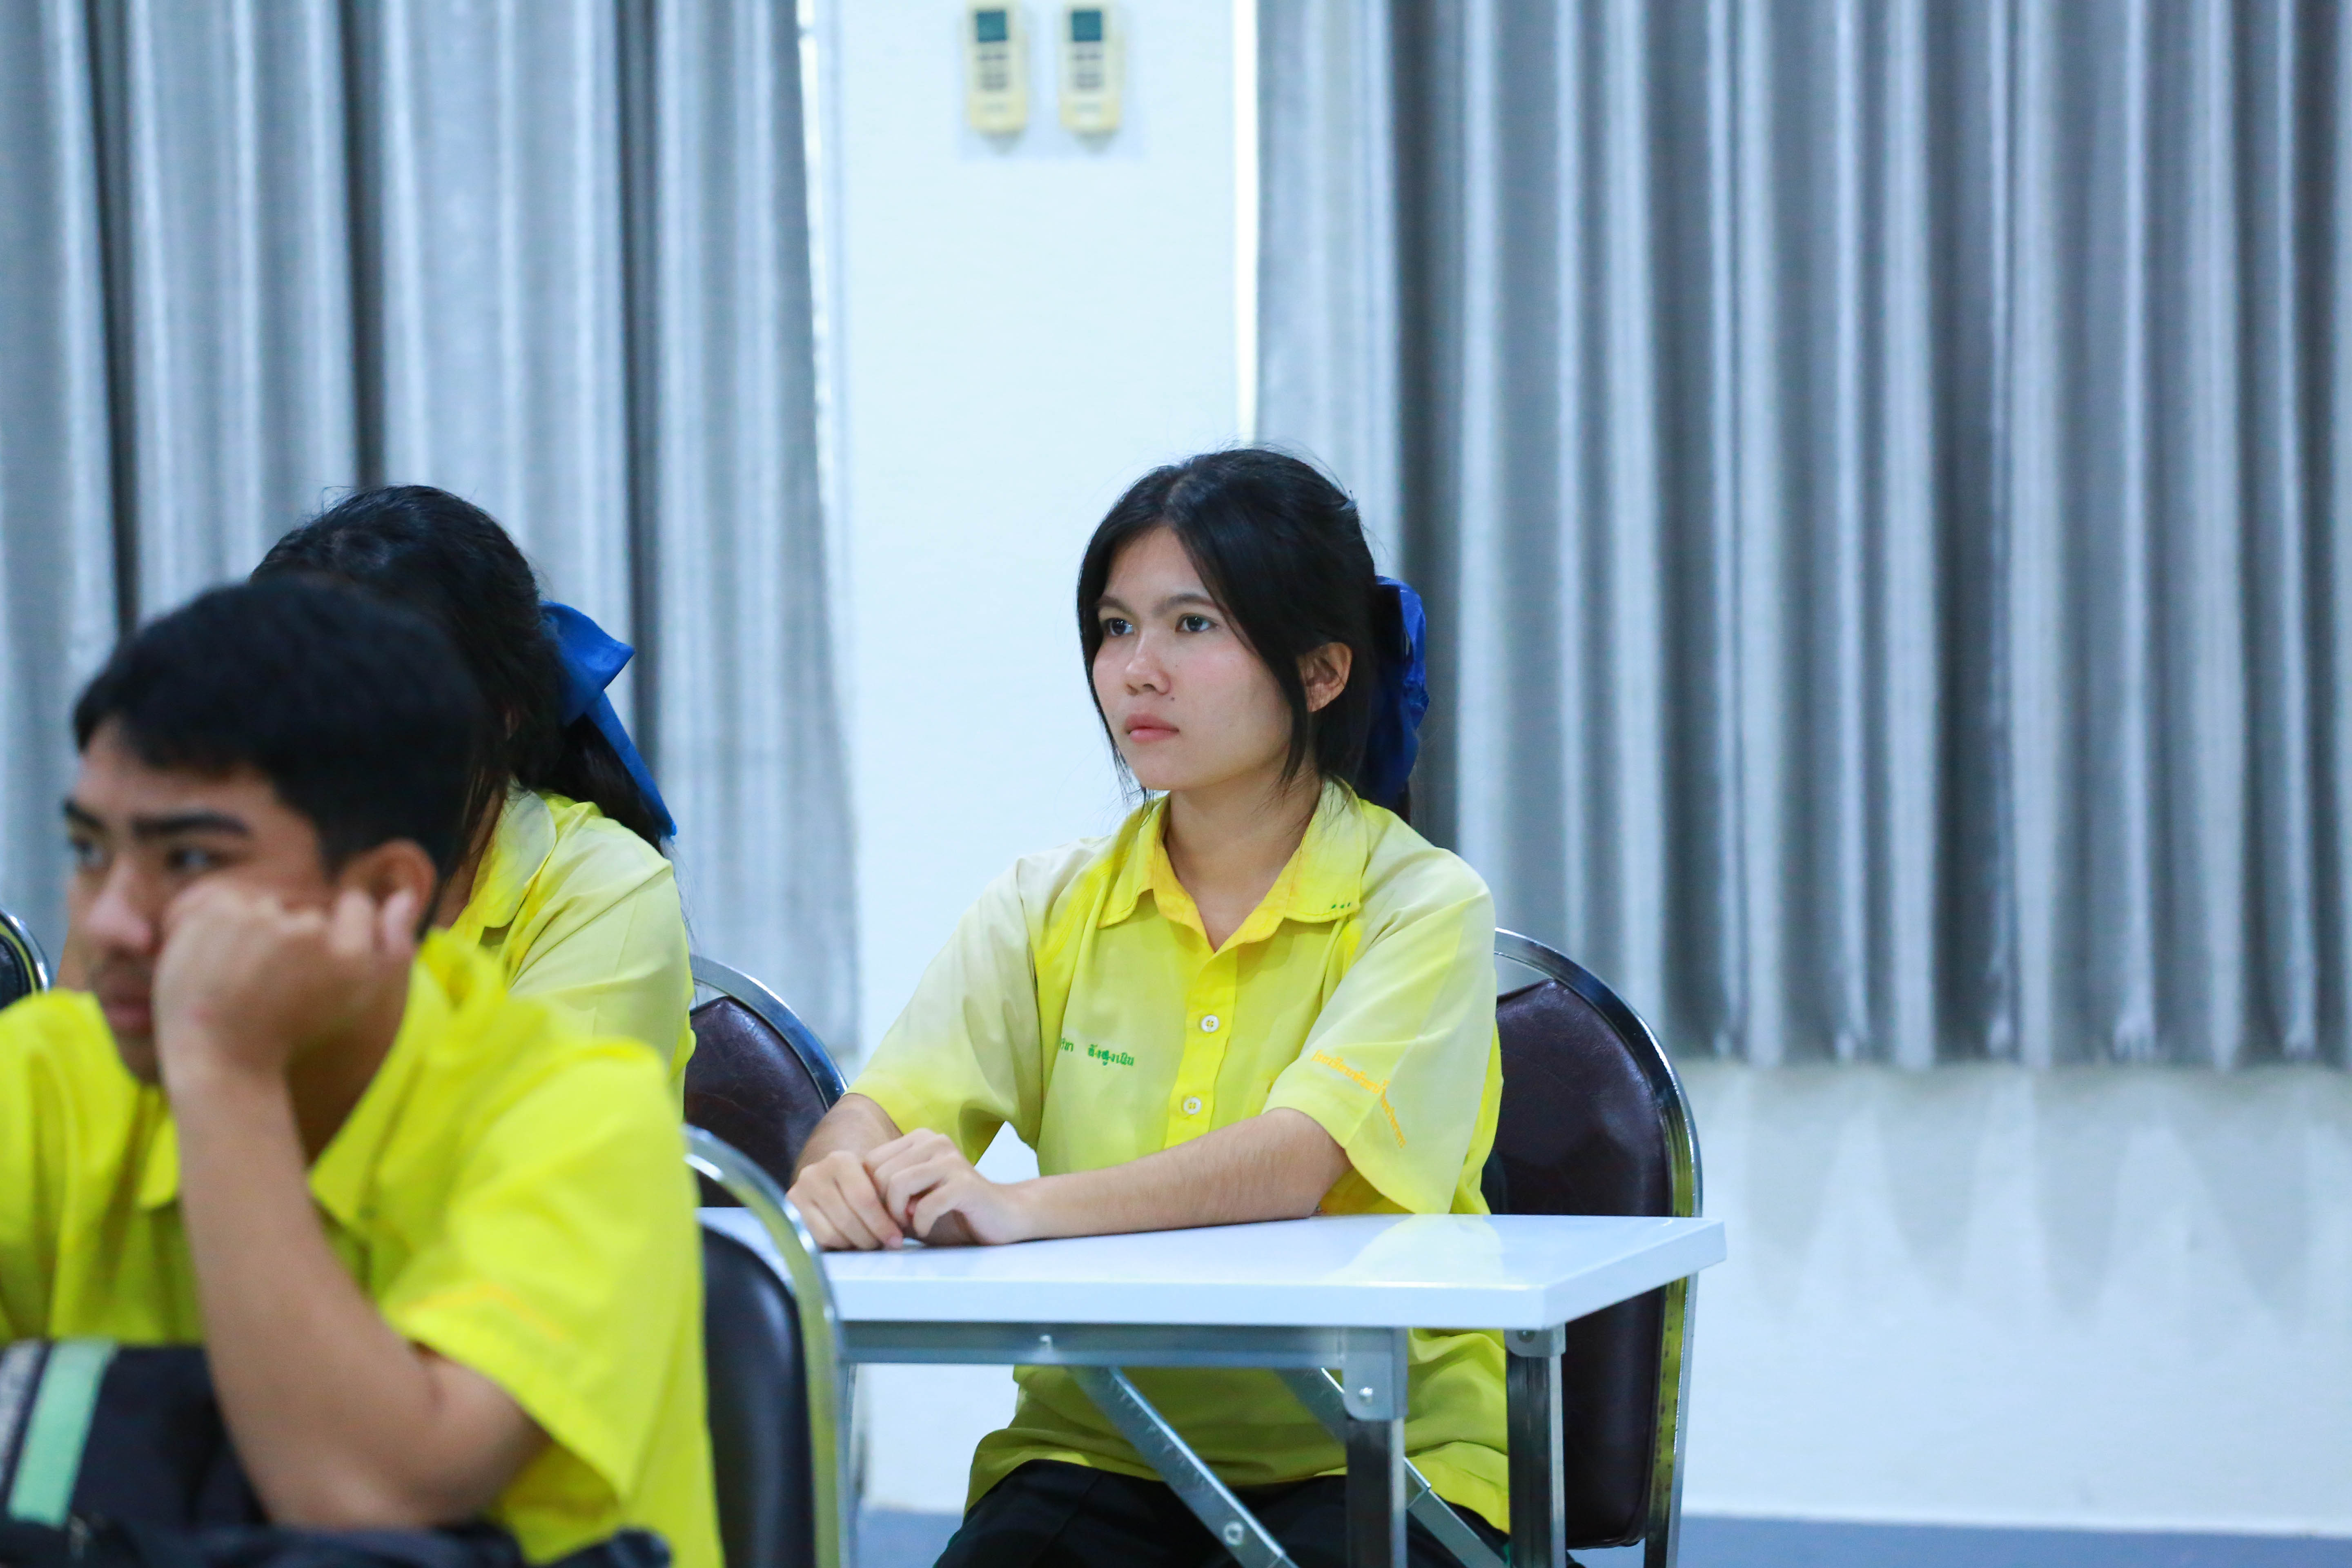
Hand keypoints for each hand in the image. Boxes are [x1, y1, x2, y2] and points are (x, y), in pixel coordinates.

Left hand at [152, 883, 418, 1090]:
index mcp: (350, 956)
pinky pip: (228, 903)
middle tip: (272, 988)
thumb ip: (393, 946)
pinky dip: (220, 928)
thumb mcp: (358, 996)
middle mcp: (310, 932)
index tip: (311, 970)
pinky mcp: (218, 912)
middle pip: (307, 916)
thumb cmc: (293, 1029)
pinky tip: (216, 962)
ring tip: (240, 977)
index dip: (337, 935)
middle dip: (292, 944)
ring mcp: (261, 920)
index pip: (356, 906)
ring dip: (256, 935)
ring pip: (268, 910)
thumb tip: (404, 895)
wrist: (220, 1053)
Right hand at [788, 1150, 905, 1250]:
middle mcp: (815, 1173)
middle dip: (871, 1237)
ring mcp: (799, 1192)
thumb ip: (887, 1197)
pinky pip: (819, 1240)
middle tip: (885, 1246)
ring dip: (856, 1244)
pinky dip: (839, 1246)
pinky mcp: (791, 1213)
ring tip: (871, 1244)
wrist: (827, 1183)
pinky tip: (851, 1243)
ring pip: (834, 1232)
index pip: (864, 1198)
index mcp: (840, 1160)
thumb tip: (906, 1224)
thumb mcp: (873, 1183)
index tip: (898, 1239)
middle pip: (848, 1218)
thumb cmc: (859, 1185)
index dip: (882, 1223)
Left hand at [867, 1130, 1034, 1245]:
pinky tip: (927, 1228)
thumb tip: (849, 1203)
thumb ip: (884, 1195)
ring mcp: (950, 1160)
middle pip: (879, 1174)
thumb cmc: (953, 1213)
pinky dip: (920, 1223)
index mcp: (919, 1140)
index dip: (868, 1195)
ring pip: (897, 1184)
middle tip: (894, 1227)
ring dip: (897, 1215)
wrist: (1003, 1218)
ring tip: (909, 1226)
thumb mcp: (911, 1200)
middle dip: (880, 1208)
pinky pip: (924, 1204)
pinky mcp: (965, 1183)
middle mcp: (934, 1142)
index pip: (869, 1163)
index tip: (881, 1217)